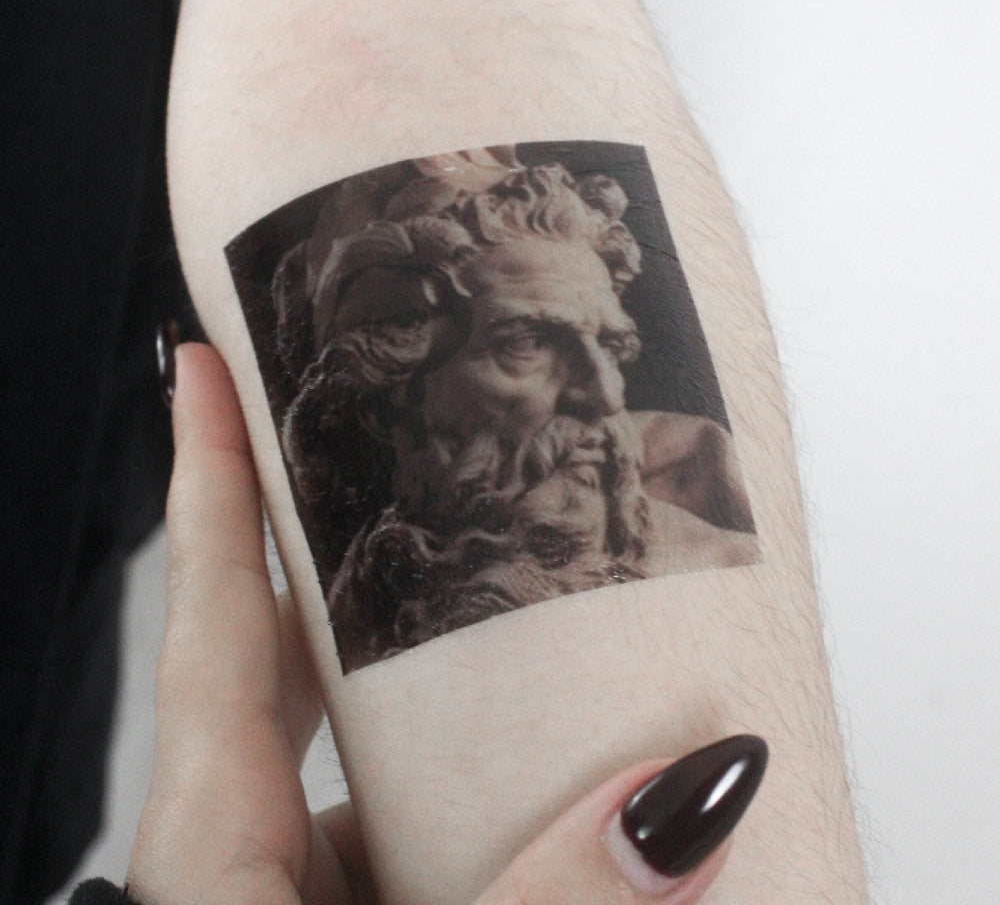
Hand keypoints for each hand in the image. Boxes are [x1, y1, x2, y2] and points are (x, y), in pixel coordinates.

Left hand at [125, 342, 765, 904]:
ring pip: (387, 752)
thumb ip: (545, 904)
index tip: (204, 366)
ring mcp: (316, 886)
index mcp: (218, 850)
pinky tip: (574, 781)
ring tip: (545, 604)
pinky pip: (428, 827)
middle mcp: (256, 855)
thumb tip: (689, 788)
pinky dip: (492, 795)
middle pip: (303, 653)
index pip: (211, 613)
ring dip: (460, 690)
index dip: (207, 479)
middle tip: (429, 449)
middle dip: (357, 545)